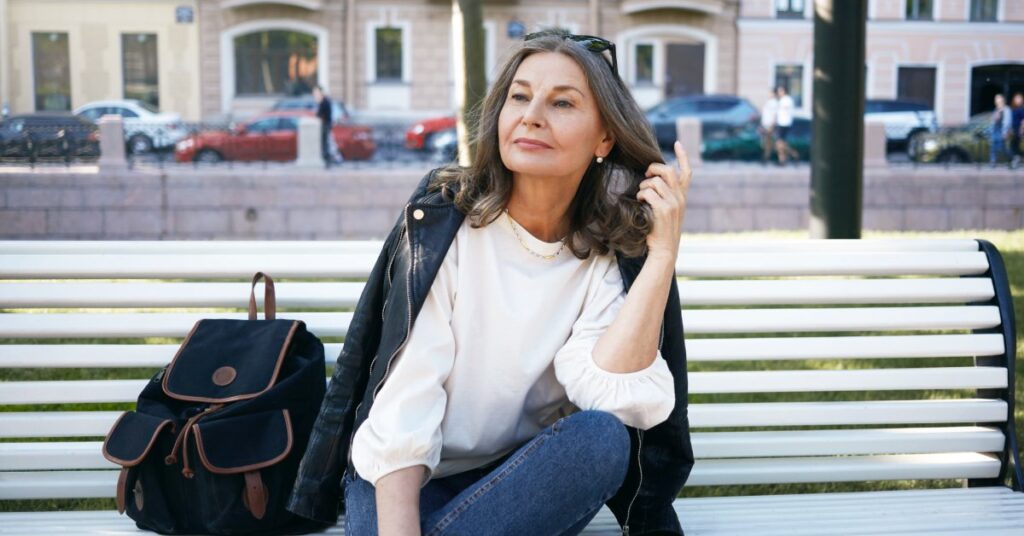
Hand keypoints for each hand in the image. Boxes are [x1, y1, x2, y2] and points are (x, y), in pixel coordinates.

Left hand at [637, 140, 690, 261]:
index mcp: (683, 196)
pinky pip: (648, 192)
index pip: (687, 172)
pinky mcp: (663, 209)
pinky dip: (640, 195)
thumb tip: (653, 180)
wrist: (665, 249)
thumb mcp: (669, 211)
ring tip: (641, 195)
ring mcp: (673, 203)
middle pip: (667, 170)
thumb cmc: (662, 230)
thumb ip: (667, 196)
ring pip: (655, 181)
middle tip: (645, 176)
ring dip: (643, 185)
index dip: (682, 156)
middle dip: (653, 169)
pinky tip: (640, 202)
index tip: (677, 143)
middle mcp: (681, 198)